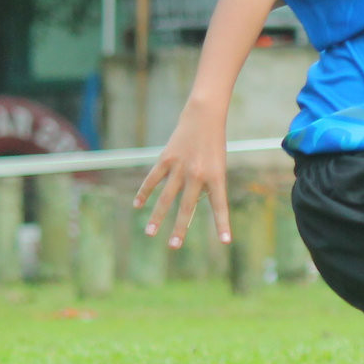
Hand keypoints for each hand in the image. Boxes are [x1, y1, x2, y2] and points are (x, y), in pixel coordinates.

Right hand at [135, 107, 229, 248]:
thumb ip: (206, 188)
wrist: (204, 117)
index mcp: (216, 177)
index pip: (220, 205)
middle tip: (173, 247)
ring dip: (157, 216)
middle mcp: (198, 174)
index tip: (226, 241)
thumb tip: (187, 208)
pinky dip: (144, 192)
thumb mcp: (218, 166)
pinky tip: (137, 205)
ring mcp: (180, 166)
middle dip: (180, 228)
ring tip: (149, 233)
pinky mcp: (166, 158)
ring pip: (166, 196)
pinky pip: (153, 179)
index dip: (223, 224)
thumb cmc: (214, 145)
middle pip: (187, 206)